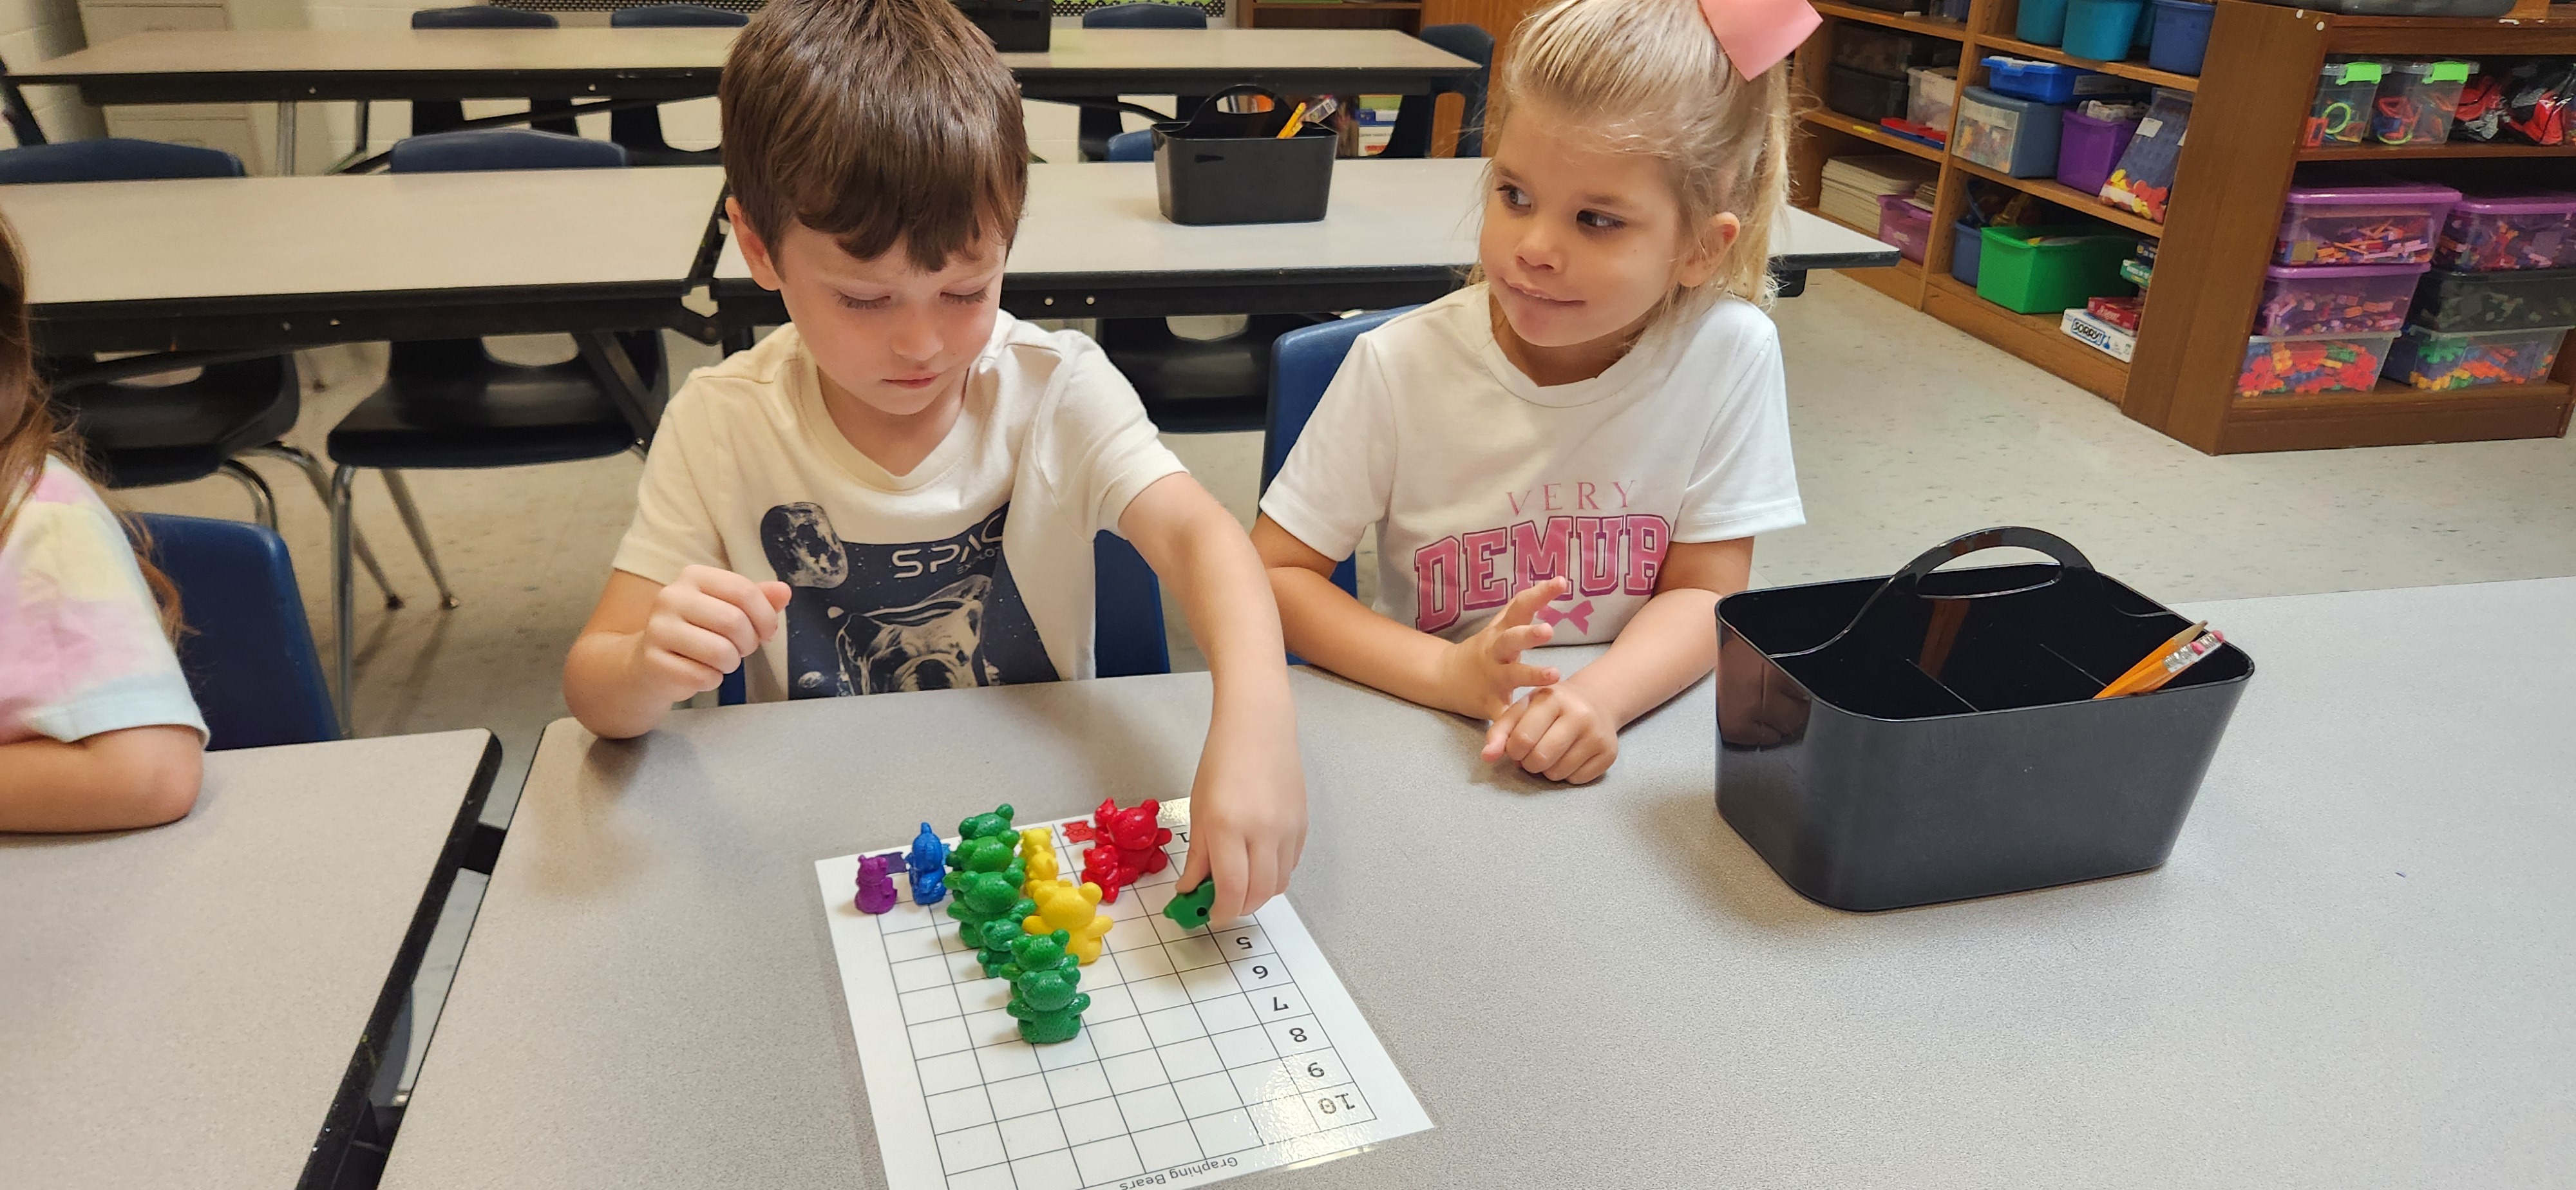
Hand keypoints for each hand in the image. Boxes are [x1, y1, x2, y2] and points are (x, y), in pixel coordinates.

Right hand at [632, 565, 791, 701]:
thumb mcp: (728, 608)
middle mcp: (671, 597)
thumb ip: (757, 599)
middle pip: (734, 621)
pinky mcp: (653, 661)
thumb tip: (784, 591)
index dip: (766, 617)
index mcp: (694, 576)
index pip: (744, 591)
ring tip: (720, 661)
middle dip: (748, 643)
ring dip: (730, 663)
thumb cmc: (698, 631)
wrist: (651, 661)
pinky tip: (700, 673)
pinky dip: (711, 680)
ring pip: (720, 652)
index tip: (767, 632)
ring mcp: (658, 629)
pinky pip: (701, 677)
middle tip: (741, 649)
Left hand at [1176, 709, 1307, 924]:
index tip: (1209, 916)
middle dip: (1239, 908)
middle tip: (1222, 905)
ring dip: (1258, 894)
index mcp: (1228, 826)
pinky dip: (1274, 874)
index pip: (1232, 890)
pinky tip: (1258, 862)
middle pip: (1258, 894)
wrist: (1259, 728)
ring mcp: (1288, 830)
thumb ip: (1197, 856)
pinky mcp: (1303, 826)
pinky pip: (1291, 865)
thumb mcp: (1199, 810)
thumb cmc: (1222, 761)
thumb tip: (1190, 889)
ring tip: (1239, 883)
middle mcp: (1263, 832)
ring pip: (1278, 884)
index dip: (1221, 912)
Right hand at [1434, 577, 1567, 718]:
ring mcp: (1492, 677)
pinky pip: (1502, 714)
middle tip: (1549, 630)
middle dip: (1529, 634)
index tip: (1561, 582)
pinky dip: (1511, 723)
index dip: (1539, 594)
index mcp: (1501, 632)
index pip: (1520, 607)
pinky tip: (1525, 730)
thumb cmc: (1485, 649)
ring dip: (1532, 674)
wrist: (1445, 678)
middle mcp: (1495, 652)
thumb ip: (1523, 607)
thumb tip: (1555, 580)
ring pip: (1512, 675)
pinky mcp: (1489, 703)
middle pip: (1511, 639)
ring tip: (1555, 674)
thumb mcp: (1499, 625)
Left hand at [1484, 681, 1618, 783]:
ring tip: (1551, 754)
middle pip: (1540, 759)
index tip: (1517, 747)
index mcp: (1552, 698)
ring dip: (1546, 771)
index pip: (1522, 739)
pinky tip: (1568, 757)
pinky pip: (1576, 780)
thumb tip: (1487, 757)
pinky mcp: (1609, 754)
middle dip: (1528, 764)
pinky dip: (1566, 775)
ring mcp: (1597, 735)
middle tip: (1531, 755)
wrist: (1595, 701)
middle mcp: (1579, 714)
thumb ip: (1499, 732)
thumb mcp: (1522, 710)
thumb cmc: (1549, 708)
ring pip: (1557, 773)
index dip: (1513, 751)